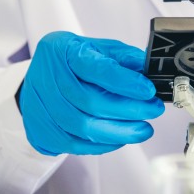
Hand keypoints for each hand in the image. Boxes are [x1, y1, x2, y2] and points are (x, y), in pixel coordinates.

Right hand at [18, 32, 164, 155]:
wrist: (40, 78)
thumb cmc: (73, 61)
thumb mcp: (98, 49)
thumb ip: (124, 58)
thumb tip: (150, 70)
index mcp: (62, 50)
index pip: (95, 68)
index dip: (124, 82)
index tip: (149, 91)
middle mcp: (46, 77)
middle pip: (89, 101)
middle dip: (128, 109)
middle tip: (154, 110)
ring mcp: (39, 106)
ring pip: (82, 127)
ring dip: (119, 131)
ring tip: (144, 129)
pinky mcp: (40, 131)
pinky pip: (75, 144)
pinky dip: (102, 144)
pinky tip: (121, 138)